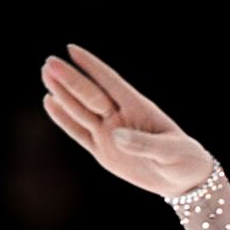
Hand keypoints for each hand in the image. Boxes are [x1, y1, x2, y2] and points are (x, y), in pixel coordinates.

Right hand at [40, 43, 213, 197]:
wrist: (183, 180)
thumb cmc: (183, 159)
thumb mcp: (170, 151)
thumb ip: (144, 143)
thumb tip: (116, 135)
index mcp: (139, 109)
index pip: (111, 83)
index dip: (93, 67)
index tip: (72, 49)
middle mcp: (121, 117)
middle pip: (91, 95)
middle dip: (71, 80)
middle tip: (49, 62)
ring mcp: (110, 133)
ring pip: (81, 111)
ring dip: (63, 94)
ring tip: (45, 73)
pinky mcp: (103, 151)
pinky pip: (79, 133)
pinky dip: (64, 119)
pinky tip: (49, 102)